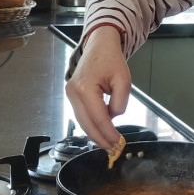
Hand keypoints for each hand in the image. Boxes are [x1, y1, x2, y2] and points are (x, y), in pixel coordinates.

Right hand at [64, 27, 129, 148]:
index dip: (109, 133)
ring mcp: (70, 93)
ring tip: (108, 143)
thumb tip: (113, 118)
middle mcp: (73, 92)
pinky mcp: (71, 94)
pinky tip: (101, 130)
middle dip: (100, 139)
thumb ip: (120, 102)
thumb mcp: (124, 80)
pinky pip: (81, 114)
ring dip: (95, 133)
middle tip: (112, 149)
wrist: (99, 45)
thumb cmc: (111, 59)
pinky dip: (91, 124)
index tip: (118, 143)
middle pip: (86, 124)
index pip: (98, 118)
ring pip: (82, 121)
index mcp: (85, 88)